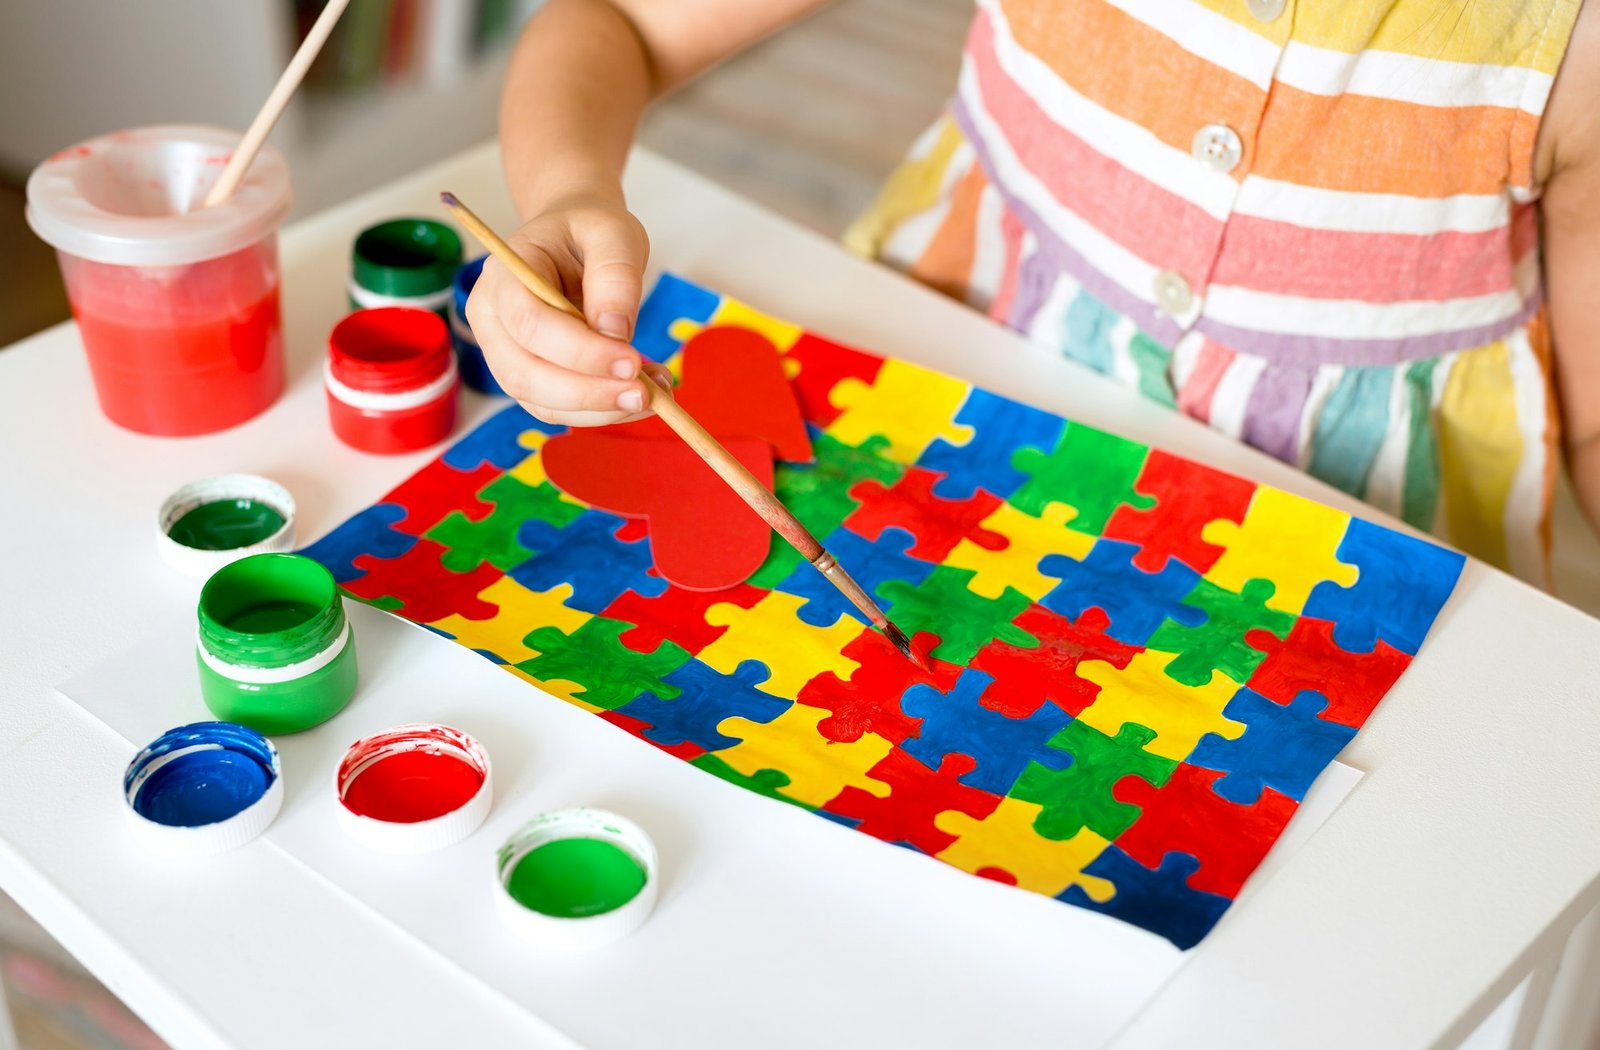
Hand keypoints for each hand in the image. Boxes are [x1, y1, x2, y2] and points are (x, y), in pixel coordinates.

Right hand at [464, 190, 671, 425]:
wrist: (574, 241)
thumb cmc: (588, 231)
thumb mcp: (613, 234)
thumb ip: (615, 277)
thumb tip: (616, 334)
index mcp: (502, 278)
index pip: (529, 324)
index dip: (579, 351)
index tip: (631, 361)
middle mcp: (492, 321)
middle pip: (526, 374)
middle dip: (588, 393)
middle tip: (645, 393)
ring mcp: (505, 355)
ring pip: (542, 402)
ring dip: (599, 409)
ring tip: (655, 395)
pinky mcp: (529, 378)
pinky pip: (559, 409)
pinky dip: (601, 410)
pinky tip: (640, 395)